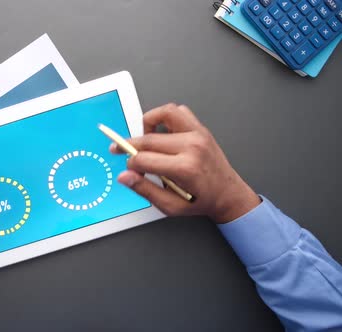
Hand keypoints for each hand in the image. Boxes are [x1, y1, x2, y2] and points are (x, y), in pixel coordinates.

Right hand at [112, 103, 259, 223]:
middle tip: (121, 150)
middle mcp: (192, 147)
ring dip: (147, 124)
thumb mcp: (170, 206)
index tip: (128, 169)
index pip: (143, 159)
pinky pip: (178, 111)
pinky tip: (161, 133)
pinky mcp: (200, 129)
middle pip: (148, 139)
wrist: (228, 194)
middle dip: (129, 146)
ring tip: (144, 138)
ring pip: (162, 115)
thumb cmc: (201, 200)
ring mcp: (197, 134)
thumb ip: (144, 189)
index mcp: (185, 169)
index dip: (130, 164)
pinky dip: (164, 117)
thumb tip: (124, 176)